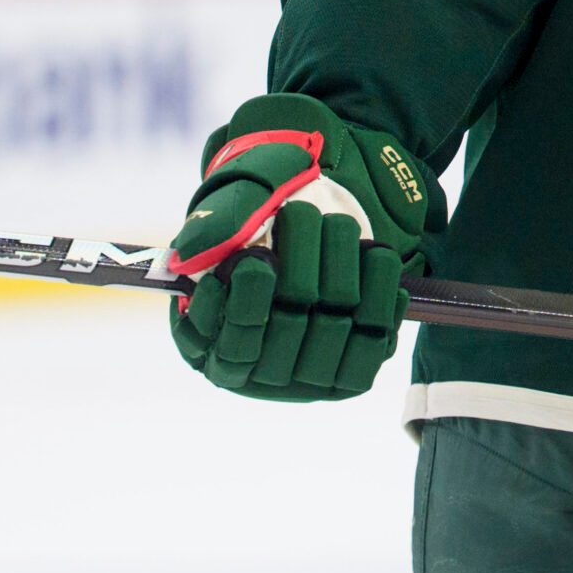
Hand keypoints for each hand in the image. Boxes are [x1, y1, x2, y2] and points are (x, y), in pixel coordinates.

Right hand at [165, 93, 440, 400]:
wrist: (317, 200)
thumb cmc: (263, 205)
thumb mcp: (234, 201)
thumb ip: (215, 224)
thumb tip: (190, 253)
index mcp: (211, 343)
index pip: (232, 347)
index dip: (244, 307)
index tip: (253, 263)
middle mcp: (258, 368)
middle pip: (288, 331)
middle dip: (299, 265)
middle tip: (300, 211)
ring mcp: (308, 372)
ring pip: (333, 330)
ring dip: (340, 267)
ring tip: (335, 223)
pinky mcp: (354, 363)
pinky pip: (375, 341)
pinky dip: (382, 293)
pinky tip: (375, 256)